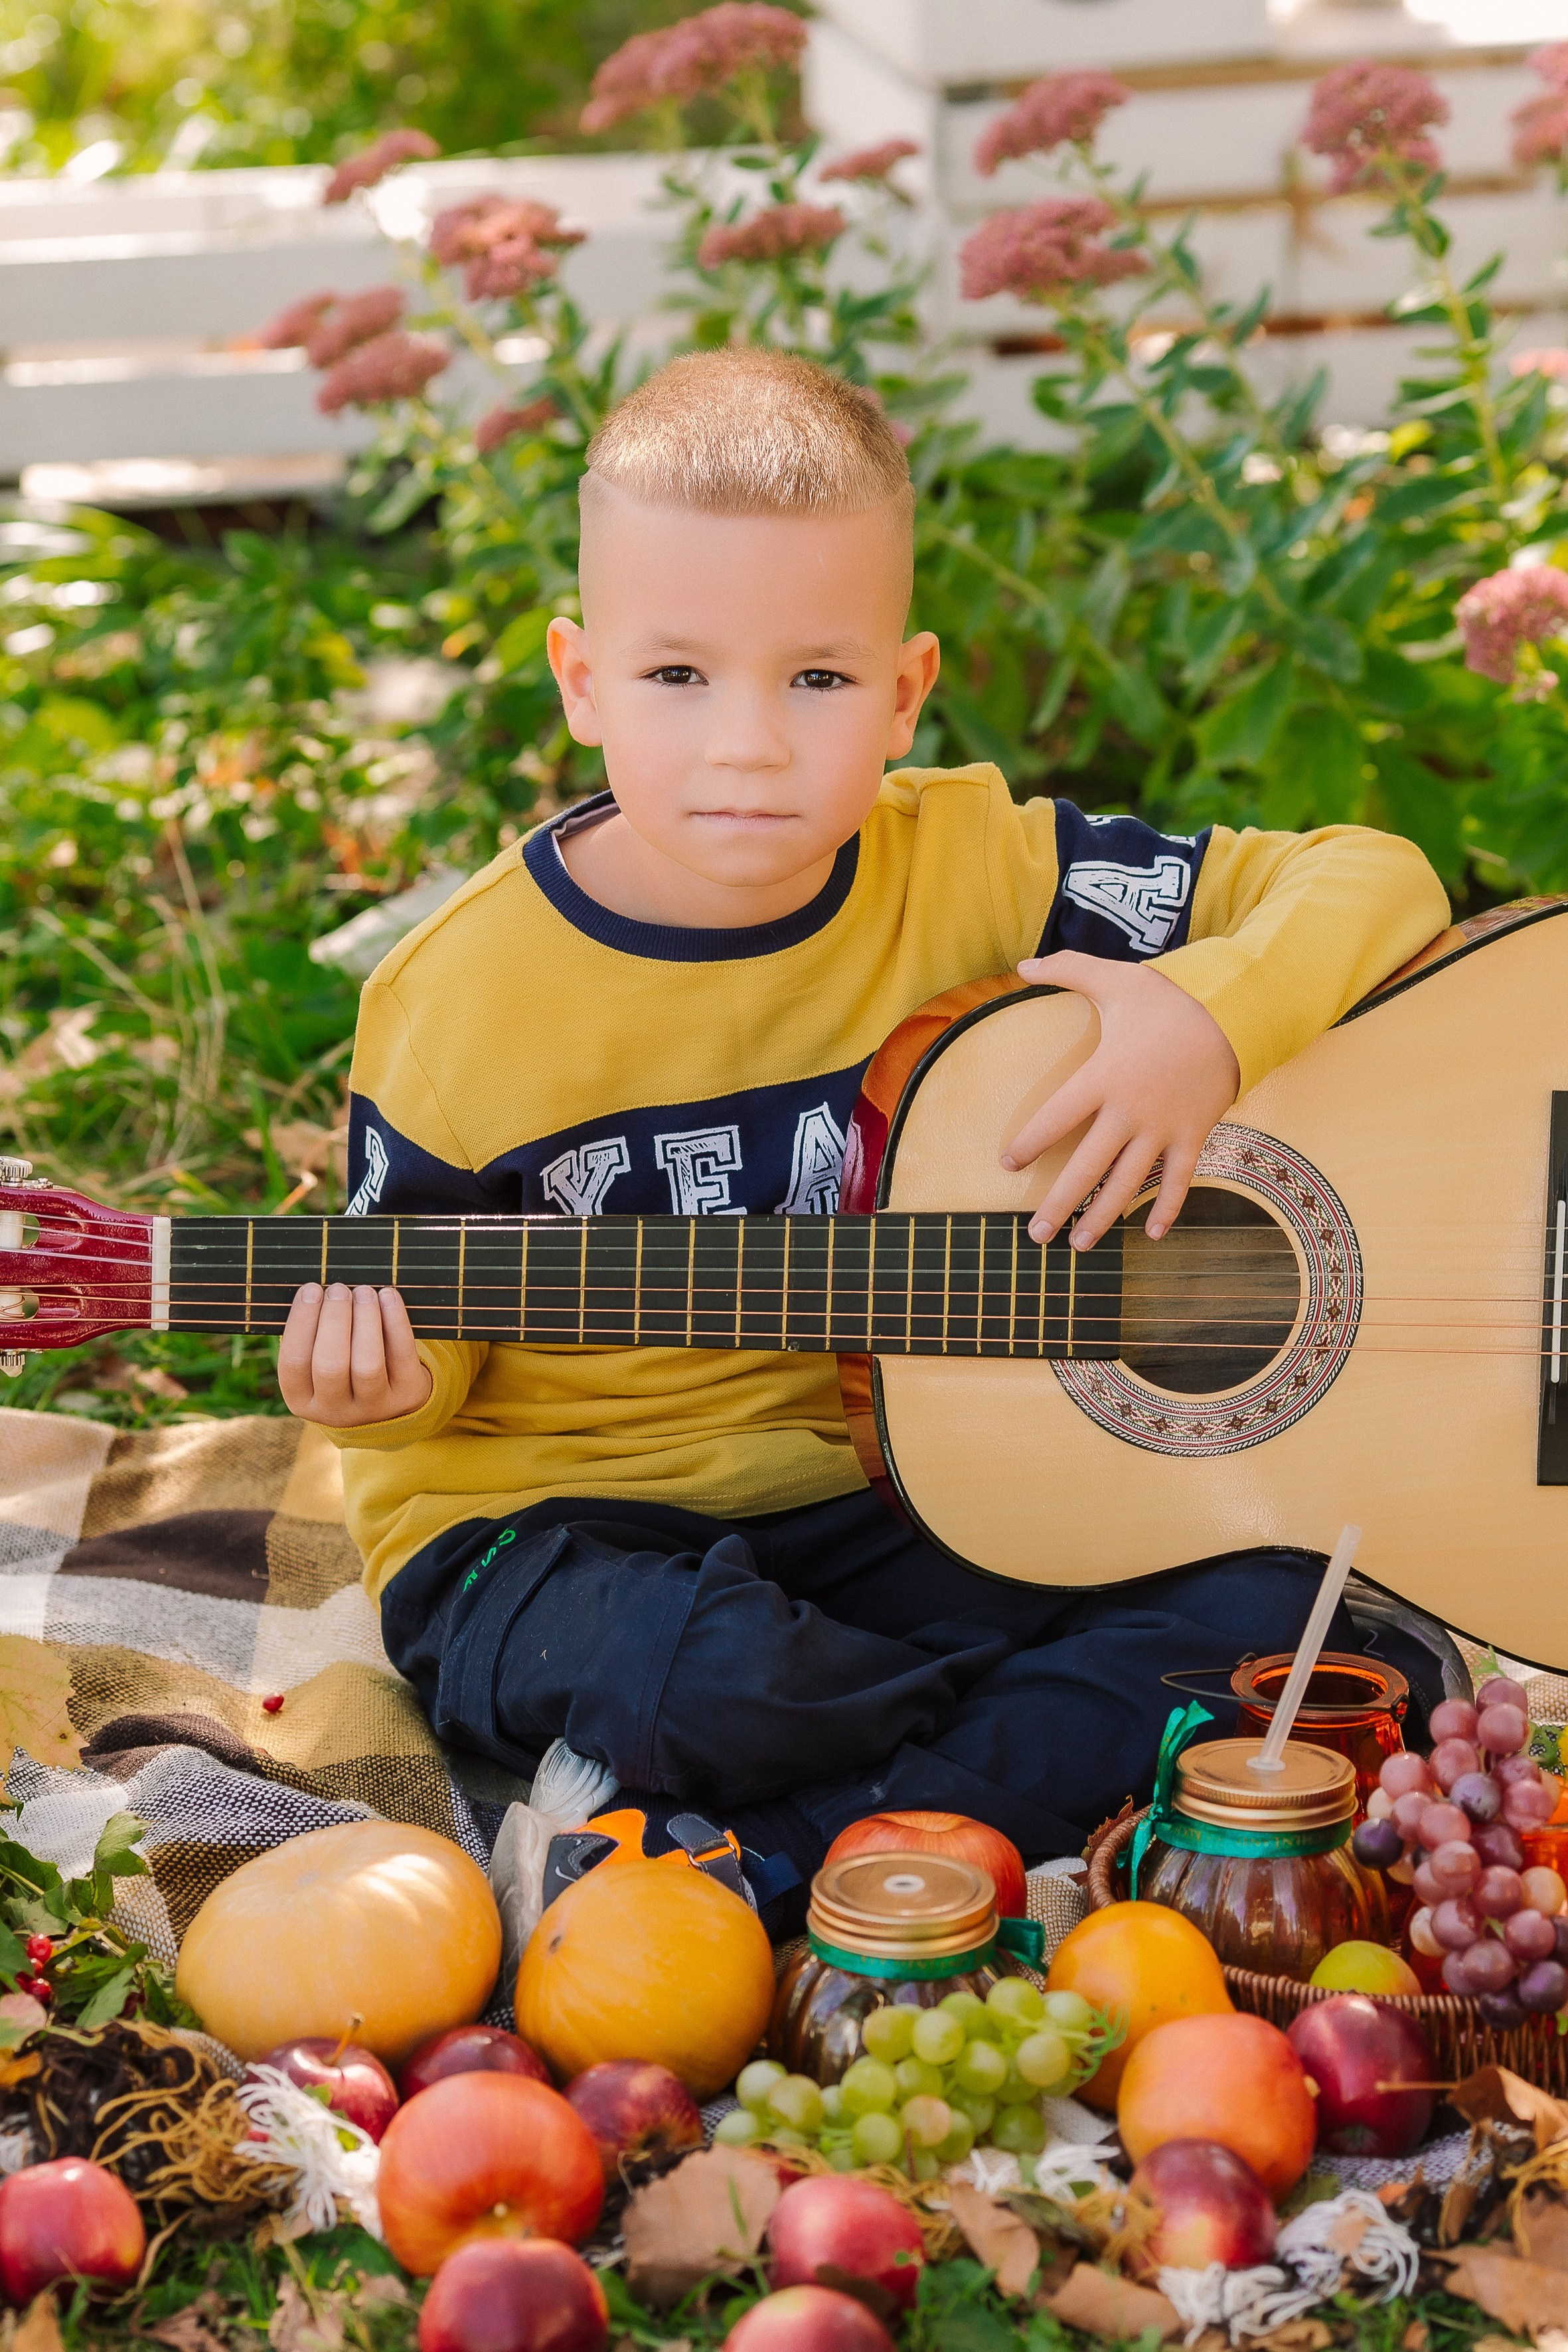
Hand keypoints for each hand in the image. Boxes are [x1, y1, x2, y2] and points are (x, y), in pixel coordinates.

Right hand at [277, 1283, 432, 1426]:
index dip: (301, 1321)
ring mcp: (373, 1406)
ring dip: (365, 1320)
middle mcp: (335, 1410)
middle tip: (338, 1289)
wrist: (391, 1404)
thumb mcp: (317, 1365)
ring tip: (364, 1291)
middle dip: (334, 1319)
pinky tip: (388, 1296)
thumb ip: (312, 1335)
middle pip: (330, 1365)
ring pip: (367, 1364)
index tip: (311, 1289)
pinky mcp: (406, 1394)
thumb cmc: (344, 1366)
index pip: (293, 1362)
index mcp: (301, 1400)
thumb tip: (314, 1290)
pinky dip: (395, 1322)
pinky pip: (401, 1355)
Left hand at [1003, 952, 1240, 1249]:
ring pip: (1127, 1184)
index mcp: (1103, 1076)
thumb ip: (1065, 969)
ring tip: (1079, 1245)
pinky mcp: (1193, 1135)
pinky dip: (1166, 1208)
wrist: (1235, 1011)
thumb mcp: (1114, 978)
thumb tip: (1020, 964)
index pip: (1054, 1118)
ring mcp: (1163, 1128)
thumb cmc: (1169, 998)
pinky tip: (1150, 1234)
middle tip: (1035, 1235)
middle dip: (1059, 1204)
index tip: (1007, 1165)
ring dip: (1102, 1217)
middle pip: (1086, 1167)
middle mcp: (1129, 1110)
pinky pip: (1178, 1180)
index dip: (1028, 1144)